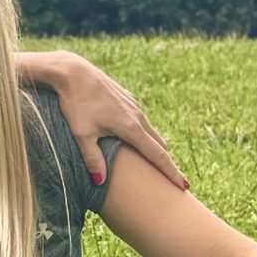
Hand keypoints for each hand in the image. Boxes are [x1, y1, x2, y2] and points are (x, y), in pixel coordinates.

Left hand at [38, 49, 186, 189]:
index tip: (184, 185)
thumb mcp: (81, 133)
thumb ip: (92, 158)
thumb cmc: (75, 103)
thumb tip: (100, 181)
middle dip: (166, 161)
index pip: (157, 155)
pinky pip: (140, 120)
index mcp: (130, 127)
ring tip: (157, 161)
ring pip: (149, 130)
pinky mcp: (126, 98)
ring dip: (155, 146)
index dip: (171, 171)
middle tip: (174, 180)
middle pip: (158, 143)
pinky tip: (138, 138)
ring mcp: (132, 105)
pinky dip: (144, 133)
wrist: (72, 72)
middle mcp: (137, 116)